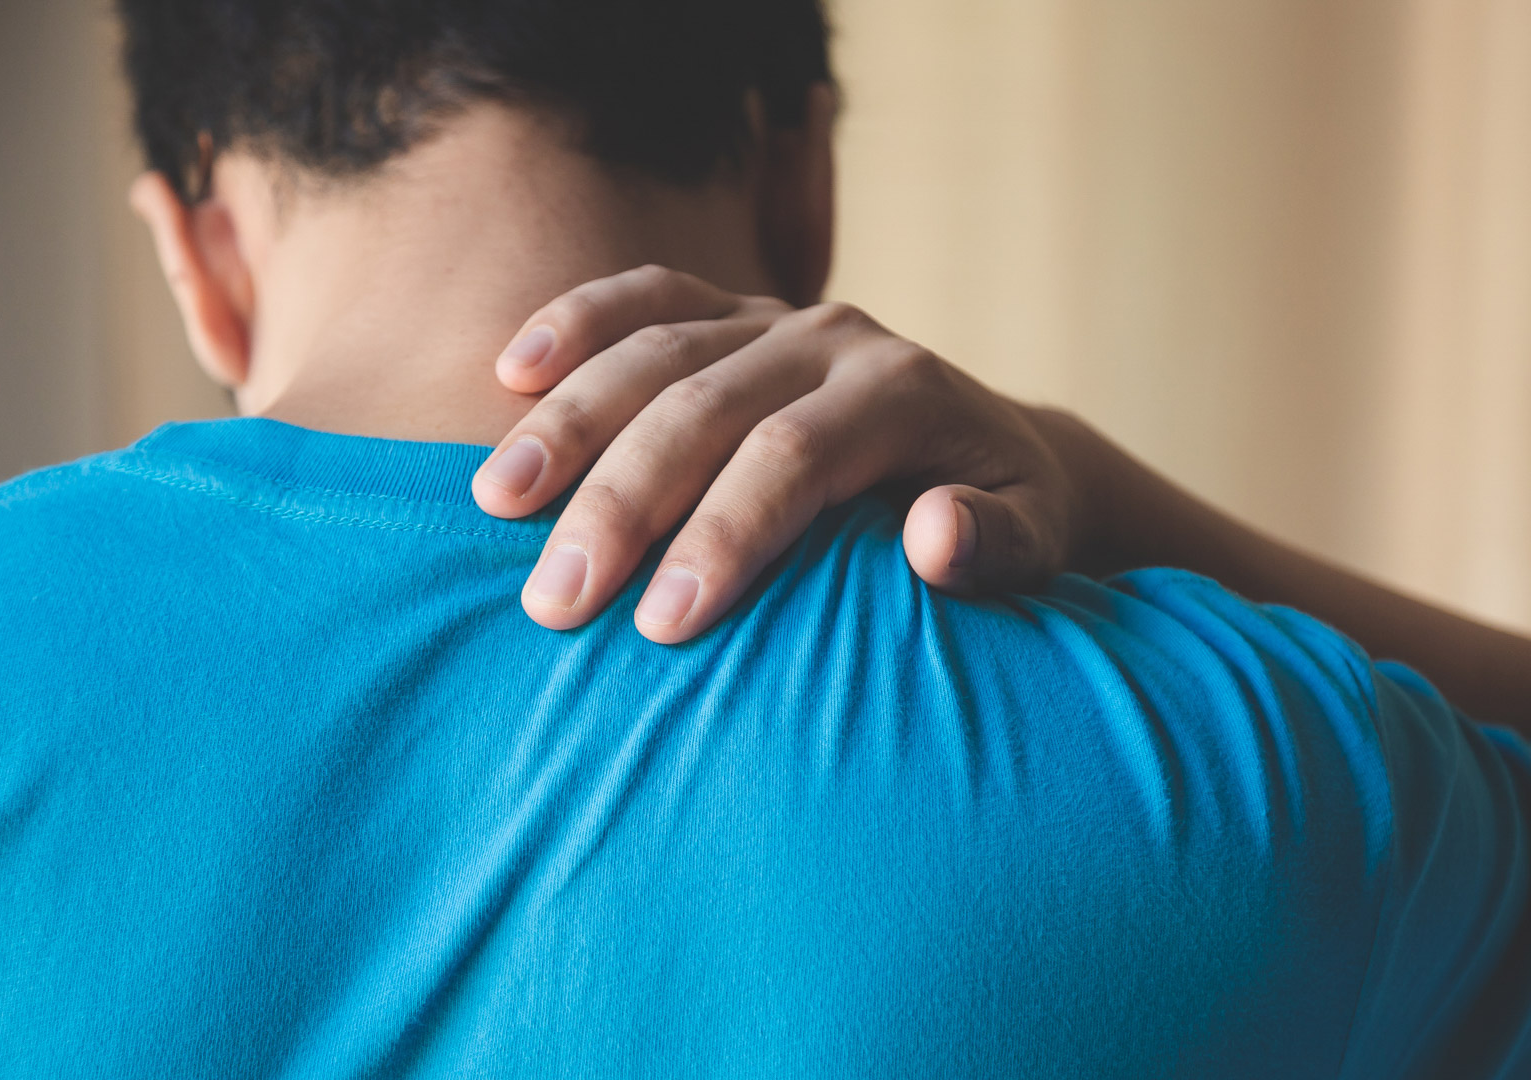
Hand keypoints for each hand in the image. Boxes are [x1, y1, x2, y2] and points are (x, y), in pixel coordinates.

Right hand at [471, 265, 1081, 642]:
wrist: (1000, 448)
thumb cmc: (1005, 516)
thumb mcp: (1033, 539)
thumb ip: (997, 544)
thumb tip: (936, 537)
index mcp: (901, 391)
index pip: (791, 457)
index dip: (725, 534)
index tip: (662, 623)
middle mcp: (833, 338)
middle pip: (705, 405)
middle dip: (623, 502)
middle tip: (555, 600)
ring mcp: (777, 314)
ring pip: (657, 349)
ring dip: (571, 422)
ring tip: (497, 502)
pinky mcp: (736, 307)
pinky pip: (647, 295)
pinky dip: (576, 323)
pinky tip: (509, 371)